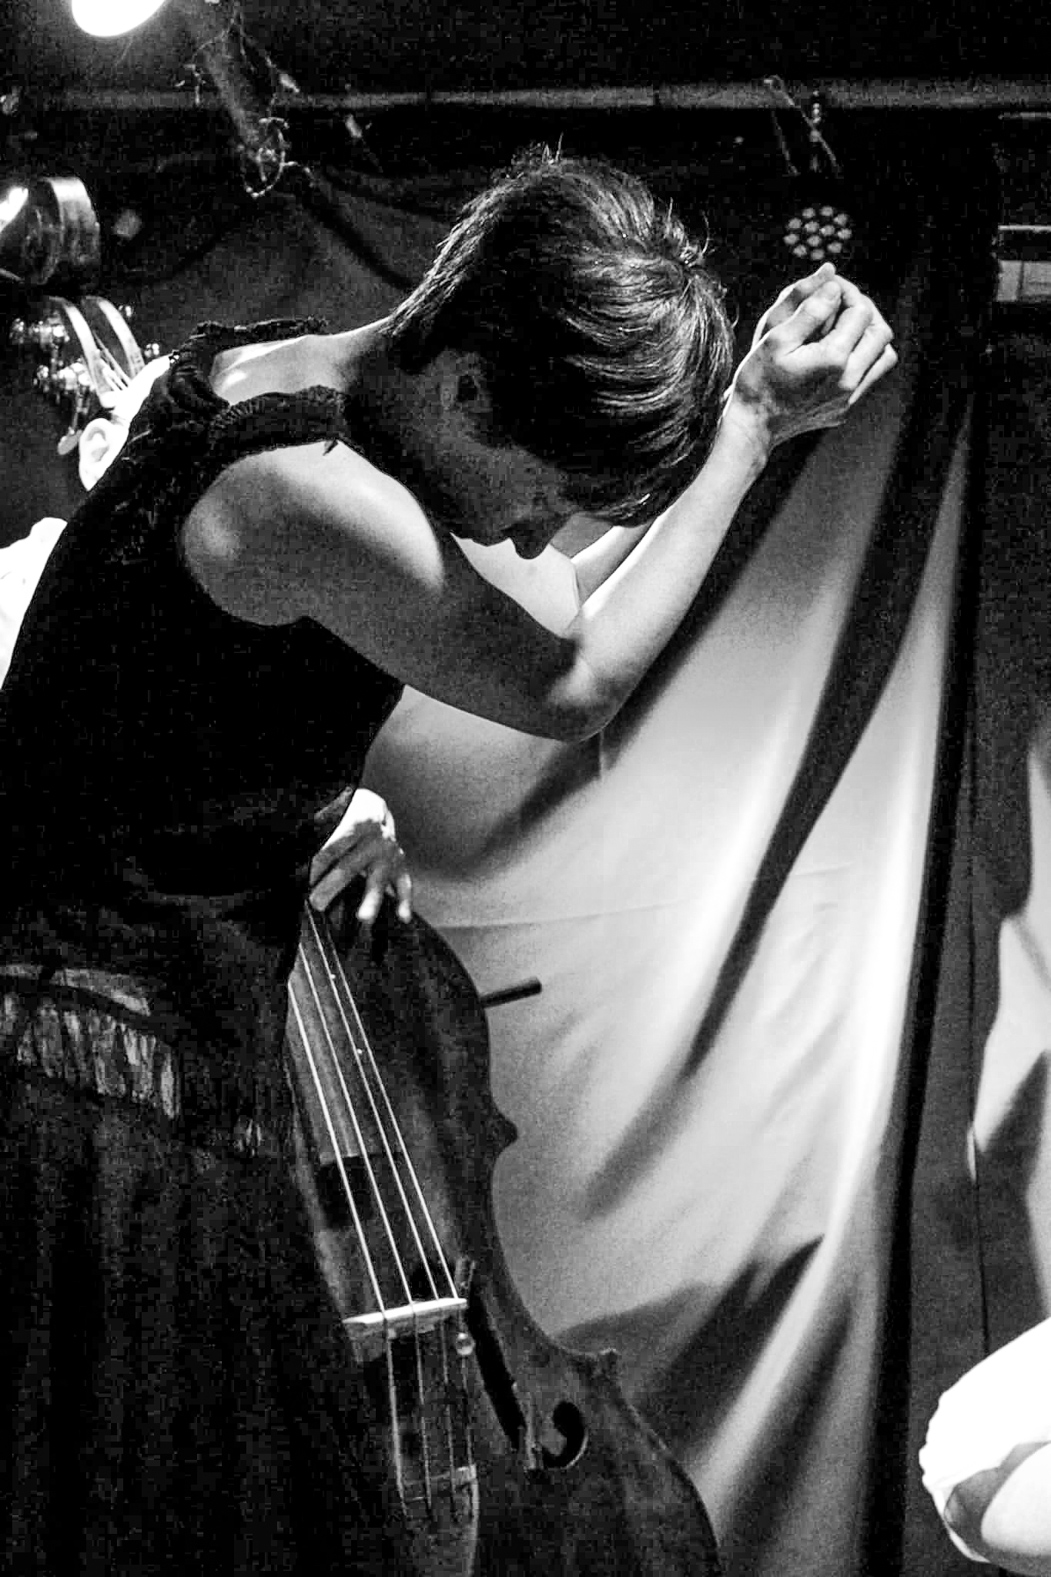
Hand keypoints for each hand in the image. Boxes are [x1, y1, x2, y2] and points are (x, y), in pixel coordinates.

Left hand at [308, 787, 412, 925]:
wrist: (371, 807)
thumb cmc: (341, 811)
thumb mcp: (330, 809)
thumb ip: (315, 825)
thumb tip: (289, 846)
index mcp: (359, 817)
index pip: (335, 843)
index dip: (319, 861)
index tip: (304, 876)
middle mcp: (377, 836)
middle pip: (351, 866)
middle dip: (332, 886)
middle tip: (315, 902)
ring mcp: (389, 853)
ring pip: (378, 879)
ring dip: (372, 899)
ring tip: (363, 918)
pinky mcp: (399, 866)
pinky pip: (404, 884)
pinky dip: (404, 901)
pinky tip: (403, 917)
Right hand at [722, 264, 896, 459]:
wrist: (751, 427)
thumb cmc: (757, 381)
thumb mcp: (776, 338)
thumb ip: (809, 311)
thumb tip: (835, 287)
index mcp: (833, 359)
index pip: (861, 312)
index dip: (848, 292)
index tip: (829, 288)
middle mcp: (848, 381)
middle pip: (880, 333)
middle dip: (864, 311)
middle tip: (842, 303)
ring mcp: (848, 399)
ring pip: (883, 357)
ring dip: (870, 336)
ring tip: (846, 327)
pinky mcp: (843, 410)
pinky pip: (869, 378)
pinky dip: (862, 359)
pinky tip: (838, 353)